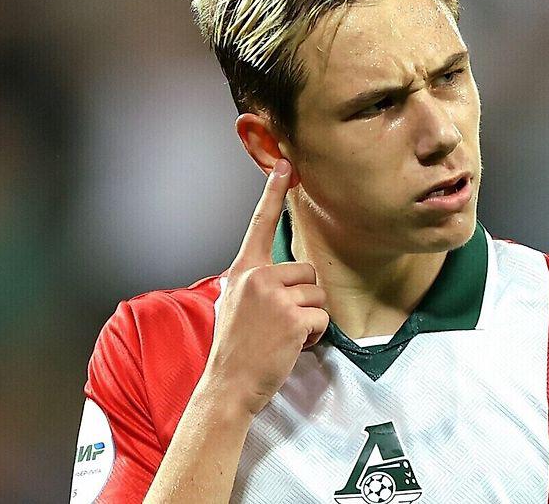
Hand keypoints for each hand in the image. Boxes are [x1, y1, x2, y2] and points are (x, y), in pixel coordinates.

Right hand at [203, 159, 328, 415]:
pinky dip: (314, 336)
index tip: (284, 164)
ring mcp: (274, 296)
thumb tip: (275, 276)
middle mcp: (256, 277)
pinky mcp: (292, 317)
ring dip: (310, 318)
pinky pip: (321, 318)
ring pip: (317, 294)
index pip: (259, 224)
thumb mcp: (232, 304)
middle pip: (307, 270)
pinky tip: (291, 346)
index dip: (272, 192)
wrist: (227, 385)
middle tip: (280, 324)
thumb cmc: (234, 349)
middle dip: (304, 299)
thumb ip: (252, 283)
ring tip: (284, 335)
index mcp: (242, 271)